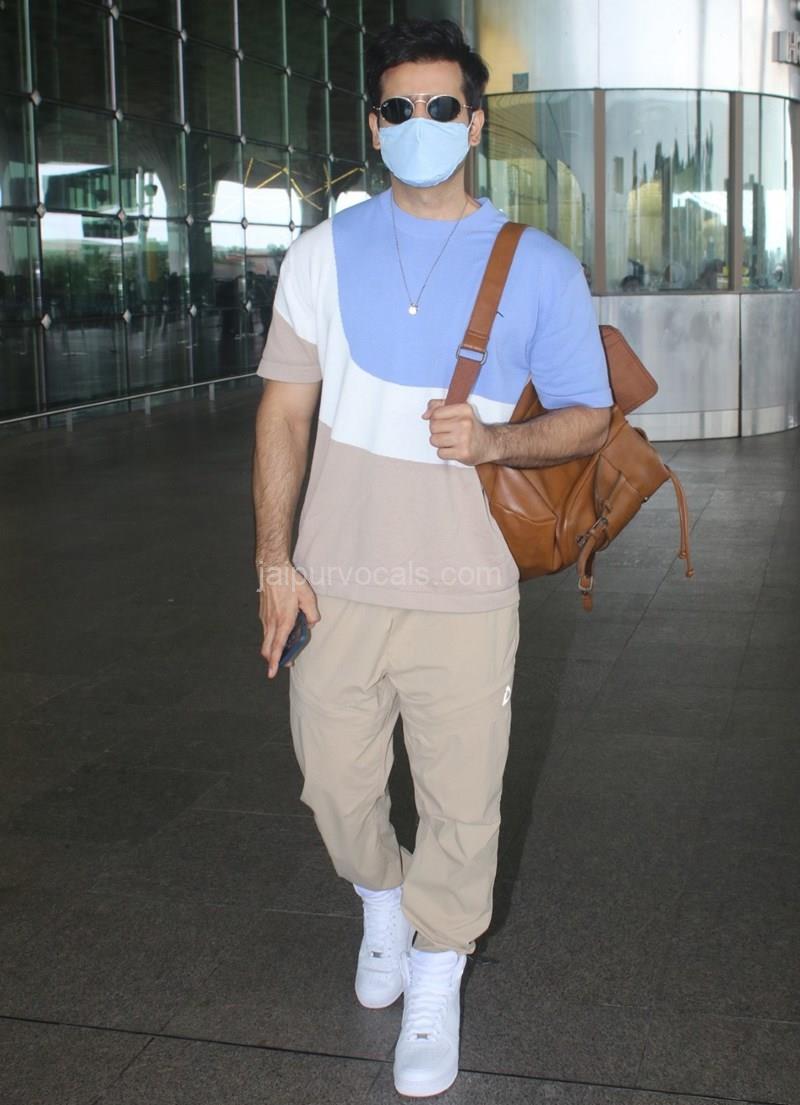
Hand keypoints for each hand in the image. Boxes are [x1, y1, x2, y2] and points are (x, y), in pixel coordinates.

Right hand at [257, 562, 319, 678]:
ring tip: (286, 648)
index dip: (274, 661)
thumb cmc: (289, 581)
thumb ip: (312, 613)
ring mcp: (265, 618)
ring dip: (273, 647)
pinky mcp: (263, 613)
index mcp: (283, 620)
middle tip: (283, 664)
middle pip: (267, 648)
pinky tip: (282, 631)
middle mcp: (271, 622)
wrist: (272, 568)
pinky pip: (267, 630)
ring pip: (267, 639)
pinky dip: (272, 636)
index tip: (272, 673)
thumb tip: (312, 623)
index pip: (277, 646)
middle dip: (273, 659)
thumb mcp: (308, 596)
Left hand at [422, 399, 497, 464]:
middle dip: (436, 431)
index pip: (436, 413)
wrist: (489, 444)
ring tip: (451, 441)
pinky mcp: (463, 453)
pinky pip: (440, 453)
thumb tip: (425, 415)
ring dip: (439, 443)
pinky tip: (454, 449)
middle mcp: (465, 423)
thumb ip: (439, 406)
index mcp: (464, 409)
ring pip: (434, 440)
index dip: (435, 419)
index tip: (443, 422)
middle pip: (433, 427)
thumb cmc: (470, 427)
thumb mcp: (458, 410)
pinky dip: (444, 453)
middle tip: (448, 433)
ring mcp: (464, 439)